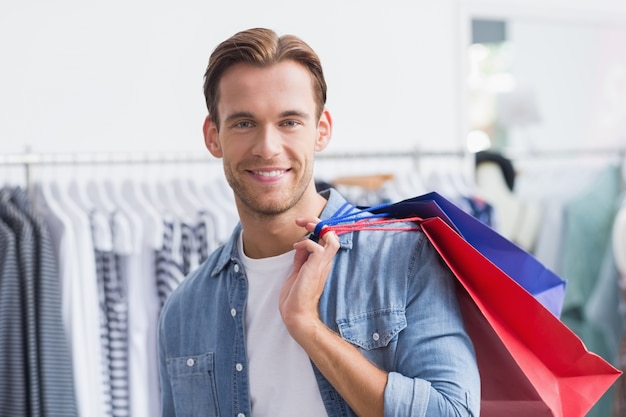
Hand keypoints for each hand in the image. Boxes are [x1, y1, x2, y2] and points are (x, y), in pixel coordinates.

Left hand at [279, 217, 339, 341]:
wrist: (296, 314)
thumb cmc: (295, 297)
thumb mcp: (297, 272)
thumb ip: (301, 259)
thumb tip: (301, 245)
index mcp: (322, 263)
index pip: (328, 239)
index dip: (318, 228)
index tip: (303, 225)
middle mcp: (325, 262)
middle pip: (332, 234)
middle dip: (318, 222)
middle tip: (302, 221)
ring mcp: (322, 265)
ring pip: (331, 237)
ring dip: (317, 227)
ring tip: (303, 227)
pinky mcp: (316, 268)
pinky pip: (317, 247)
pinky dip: (306, 243)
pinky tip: (296, 248)